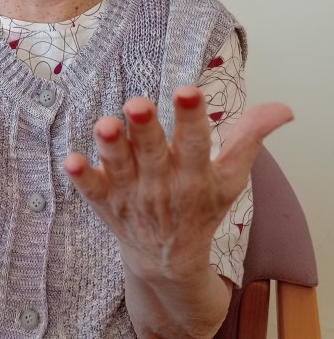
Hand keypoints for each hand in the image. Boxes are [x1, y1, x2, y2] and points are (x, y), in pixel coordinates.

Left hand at [64, 86, 292, 280]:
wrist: (169, 262)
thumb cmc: (200, 210)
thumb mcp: (231, 178)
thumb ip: (250, 137)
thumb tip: (283, 107)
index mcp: (193, 174)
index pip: (194, 142)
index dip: (190, 117)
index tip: (187, 91)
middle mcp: (161, 183)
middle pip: (152, 152)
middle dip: (144, 129)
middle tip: (138, 104)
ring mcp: (131, 194)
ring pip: (120, 166)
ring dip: (111, 147)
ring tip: (105, 125)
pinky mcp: (106, 200)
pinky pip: (91, 190)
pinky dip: (82, 178)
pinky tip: (70, 161)